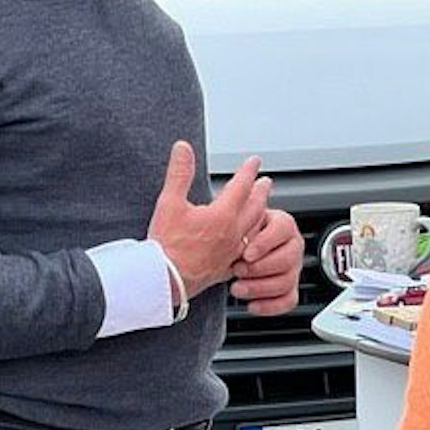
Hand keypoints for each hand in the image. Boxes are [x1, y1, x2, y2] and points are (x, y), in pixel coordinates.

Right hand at [147, 142, 270, 299]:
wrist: (164, 281)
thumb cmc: (166, 245)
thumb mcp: (169, 202)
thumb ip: (179, 173)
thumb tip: (183, 148)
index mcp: (222, 215)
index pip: (241, 186)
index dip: (248, 171)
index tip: (254, 161)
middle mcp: (232, 233)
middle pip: (254, 207)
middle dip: (260, 191)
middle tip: (266, 181)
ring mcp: (231, 252)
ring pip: (254, 229)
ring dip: (261, 213)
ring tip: (263, 206)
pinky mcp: (226, 268)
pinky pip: (247, 251)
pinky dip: (253, 240)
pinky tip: (250, 241)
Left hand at [230, 208, 303, 316]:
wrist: (236, 249)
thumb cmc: (239, 231)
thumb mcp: (240, 216)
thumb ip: (245, 206)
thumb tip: (258, 185)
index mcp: (284, 224)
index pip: (282, 230)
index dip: (264, 243)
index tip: (245, 253)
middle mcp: (293, 245)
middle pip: (287, 259)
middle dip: (259, 269)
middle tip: (237, 271)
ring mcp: (294, 268)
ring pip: (286, 282)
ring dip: (259, 288)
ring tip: (237, 288)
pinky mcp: (290, 289)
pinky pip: (288, 301)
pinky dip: (270, 306)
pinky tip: (251, 305)